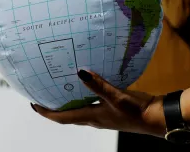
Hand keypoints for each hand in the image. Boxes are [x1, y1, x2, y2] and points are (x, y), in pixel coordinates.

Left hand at [31, 70, 165, 137]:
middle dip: (52, 107)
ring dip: (66, 102)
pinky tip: (83, 83)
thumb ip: (98, 85)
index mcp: (91, 117)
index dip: (46, 113)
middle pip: (67, 115)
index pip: (62, 118)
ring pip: (77, 109)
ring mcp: (102, 114)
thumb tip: (80, 72)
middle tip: (41, 94)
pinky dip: (81, 96)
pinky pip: (89, 103)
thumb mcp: (116, 97)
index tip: (33, 104)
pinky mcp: (110, 108)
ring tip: (57, 87)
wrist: (156, 118)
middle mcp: (93, 118)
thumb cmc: (136, 112)